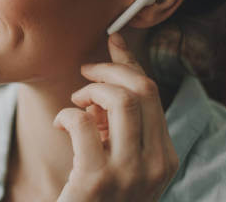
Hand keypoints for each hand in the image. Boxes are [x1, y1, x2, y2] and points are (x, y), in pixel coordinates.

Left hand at [53, 32, 178, 201]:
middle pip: (142, 89)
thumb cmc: (96, 193)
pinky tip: (61, 125)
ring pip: (119, 100)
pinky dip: (67, 114)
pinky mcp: (97, 180)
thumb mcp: (120, 158)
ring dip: (89, 90)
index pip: (154, 93)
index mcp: (164, 156)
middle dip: (109, 69)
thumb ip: (119, 126)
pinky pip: (82, 122)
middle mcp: (156, 164)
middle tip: (85, 73)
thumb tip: (103, 81)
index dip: (130, 62)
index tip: (112, 40)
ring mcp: (130, 174)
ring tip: (75, 103)